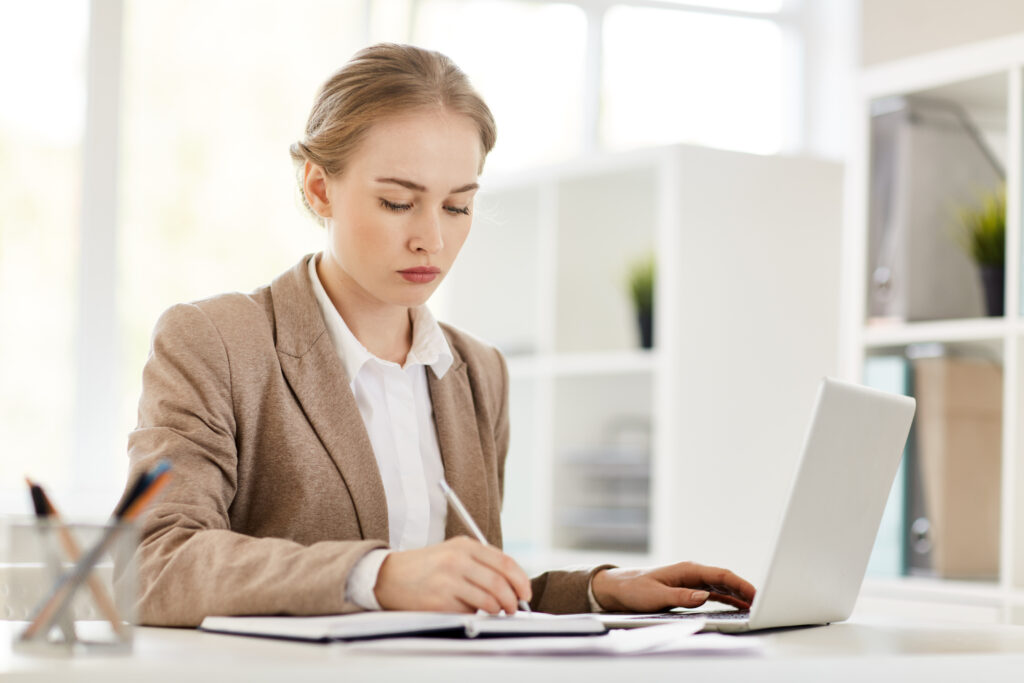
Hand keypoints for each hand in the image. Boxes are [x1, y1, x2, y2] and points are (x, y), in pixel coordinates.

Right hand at [374, 536, 531, 613]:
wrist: (390, 576)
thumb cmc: (427, 566)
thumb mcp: (454, 552)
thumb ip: (482, 562)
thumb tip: (513, 583)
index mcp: (465, 546)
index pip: (504, 562)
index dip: (521, 580)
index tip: (525, 592)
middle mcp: (457, 561)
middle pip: (499, 583)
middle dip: (512, 600)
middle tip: (513, 607)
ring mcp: (448, 581)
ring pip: (488, 602)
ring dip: (496, 610)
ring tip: (494, 610)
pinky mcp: (439, 602)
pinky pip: (468, 613)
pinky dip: (473, 615)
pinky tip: (464, 608)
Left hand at [591, 562, 755, 612]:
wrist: (618, 588)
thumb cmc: (635, 589)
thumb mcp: (656, 595)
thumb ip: (680, 596)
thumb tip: (704, 596)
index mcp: (687, 570)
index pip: (720, 574)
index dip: (740, 583)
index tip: (756, 593)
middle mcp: (691, 574)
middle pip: (725, 579)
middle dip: (745, 588)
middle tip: (764, 601)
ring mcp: (691, 581)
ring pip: (721, 586)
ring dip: (738, 594)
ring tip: (756, 605)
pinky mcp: (688, 590)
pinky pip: (713, 593)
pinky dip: (726, 598)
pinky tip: (737, 605)